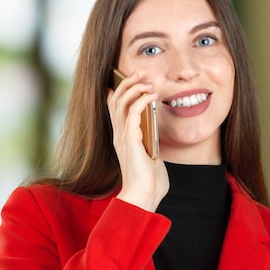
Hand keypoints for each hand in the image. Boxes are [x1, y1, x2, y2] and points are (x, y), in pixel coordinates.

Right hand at [107, 71, 168, 211]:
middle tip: (140, 72)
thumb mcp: (151, 155)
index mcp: (123, 138)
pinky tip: (152, 95)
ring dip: (134, 88)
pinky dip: (141, 100)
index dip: (116, 91)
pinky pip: (132, 113)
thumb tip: (156, 132)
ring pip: (121, 103)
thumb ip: (150, 142)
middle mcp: (119, 135)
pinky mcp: (130, 140)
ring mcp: (123, 137)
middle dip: (127, 83)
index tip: (125, 78)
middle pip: (115, 100)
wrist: (144, 196)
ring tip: (147, 79)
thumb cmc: (150, 181)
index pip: (113, 108)